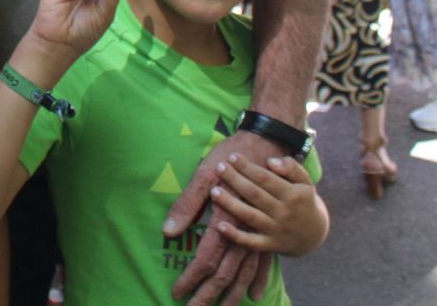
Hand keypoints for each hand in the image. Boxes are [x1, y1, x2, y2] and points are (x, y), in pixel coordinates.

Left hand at [167, 129, 284, 304]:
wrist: (268, 145)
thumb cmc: (231, 157)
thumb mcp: (203, 175)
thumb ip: (187, 205)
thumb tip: (168, 231)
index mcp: (225, 220)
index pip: (206, 260)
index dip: (191, 278)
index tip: (177, 292)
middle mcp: (244, 232)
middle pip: (226, 274)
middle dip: (209, 294)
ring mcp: (258, 232)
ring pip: (245, 273)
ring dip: (232, 294)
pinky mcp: (267, 228)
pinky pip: (264, 263)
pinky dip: (259, 280)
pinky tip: (255, 295)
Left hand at [210, 153, 326, 257]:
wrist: (313, 234)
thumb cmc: (303, 201)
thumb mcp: (305, 182)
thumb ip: (292, 168)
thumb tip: (270, 161)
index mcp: (294, 195)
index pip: (265, 178)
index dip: (247, 167)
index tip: (232, 157)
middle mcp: (285, 213)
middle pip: (254, 194)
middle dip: (234, 180)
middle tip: (219, 168)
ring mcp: (277, 231)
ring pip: (249, 216)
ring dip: (229, 204)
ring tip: (214, 191)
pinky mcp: (270, 245)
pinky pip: (251, 242)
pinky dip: (235, 236)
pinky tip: (219, 226)